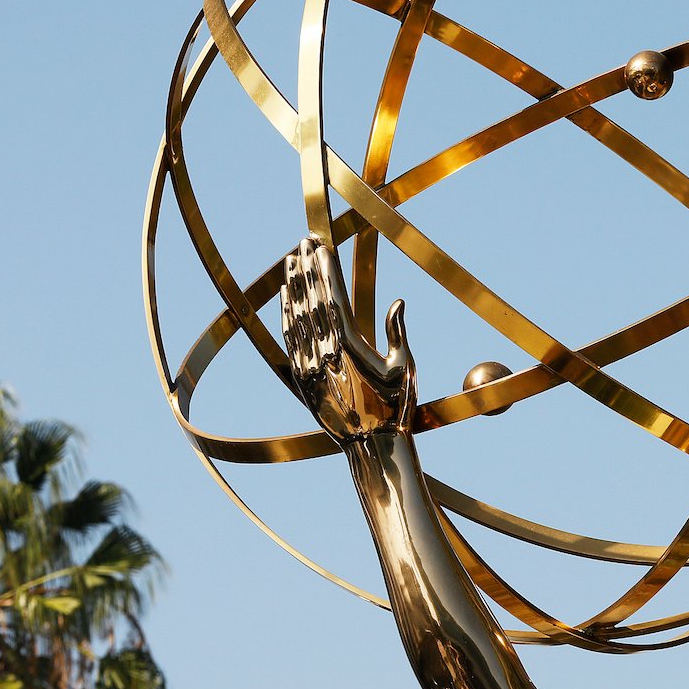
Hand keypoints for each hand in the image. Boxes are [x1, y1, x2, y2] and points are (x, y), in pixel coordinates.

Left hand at [281, 237, 415, 439]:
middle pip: (311, 300)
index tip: (321, 246)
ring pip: (296, 317)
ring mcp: (310, 365)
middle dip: (307, 269)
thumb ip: (399, 333)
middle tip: (303, 242)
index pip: (332, 297)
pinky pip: (289, 340)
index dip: (325, 269)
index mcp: (351, 345)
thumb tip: (399, 302)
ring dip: (293, 286)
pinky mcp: (301, 378)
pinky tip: (285, 298)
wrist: (372, 446)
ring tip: (290, 261)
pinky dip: (286, 315)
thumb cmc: (396, 408)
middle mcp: (325, 352)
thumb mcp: (404, 368)